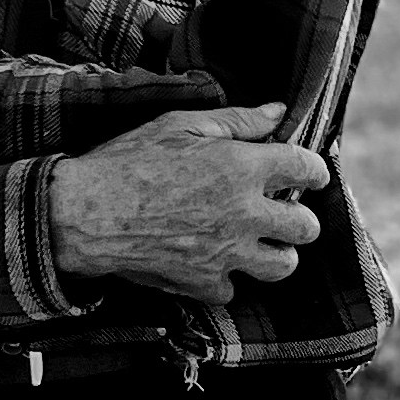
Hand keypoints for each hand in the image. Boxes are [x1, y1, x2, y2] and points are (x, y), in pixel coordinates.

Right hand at [46, 102, 329, 300]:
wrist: (85, 213)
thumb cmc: (128, 161)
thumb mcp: (181, 126)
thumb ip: (238, 121)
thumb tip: (278, 111)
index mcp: (242, 168)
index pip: (306, 169)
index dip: (314, 170)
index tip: (310, 173)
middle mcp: (244, 214)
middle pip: (306, 227)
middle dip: (300, 217)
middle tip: (283, 210)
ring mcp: (227, 254)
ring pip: (283, 265)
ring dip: (277, 252)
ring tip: (260, 241)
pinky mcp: (204, 283)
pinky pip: (235, 288)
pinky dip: (227, 277)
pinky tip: (212, 260)